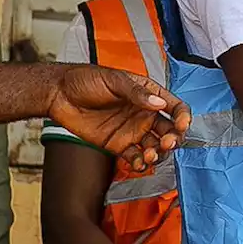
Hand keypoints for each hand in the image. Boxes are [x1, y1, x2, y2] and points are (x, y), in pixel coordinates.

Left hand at [47, 65, 190, 171]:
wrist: (59, 94)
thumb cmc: (87, 80)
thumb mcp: (115, 81)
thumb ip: (137, 93)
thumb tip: (159, 104)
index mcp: (148, 94)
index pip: (174, 106)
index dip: (182, 116)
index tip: (182, 125)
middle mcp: (143, 114)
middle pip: (169, 130)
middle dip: (173, 139)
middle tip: (167, 143)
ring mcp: (132, 131)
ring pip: (154, 146)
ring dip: (158, 153)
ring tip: (150, 155)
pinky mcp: (118, 145)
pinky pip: (135, 158)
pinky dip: (141, 163)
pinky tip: (139, 163)